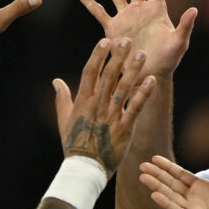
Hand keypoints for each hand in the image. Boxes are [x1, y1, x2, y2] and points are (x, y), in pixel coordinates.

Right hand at [52, 38, 156, 170]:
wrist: (85, 169)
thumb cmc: (74, 145)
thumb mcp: (64, 120)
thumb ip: (62, 99)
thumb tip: (56, 81)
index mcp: (83, 102)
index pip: (90, 73)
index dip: (97, 56)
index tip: (104, 41)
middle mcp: (97, 106)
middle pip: (108, 76)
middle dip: (118, 57)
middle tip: (127, 40)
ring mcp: (111, 116)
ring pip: (123, 88)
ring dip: (133, 70)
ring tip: (142, 54)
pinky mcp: (124, 128)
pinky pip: (135, 107)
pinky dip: (144, 93)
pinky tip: (152, 80)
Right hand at [75, 0, 195, 76]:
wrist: (149, 74)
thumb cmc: (168, 60)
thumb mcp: (179, 42)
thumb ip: (185, 25)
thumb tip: (194, 9)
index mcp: (157, 9)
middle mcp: (140, 9)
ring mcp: (126, 17)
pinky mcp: (113, 28)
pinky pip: (99, 12)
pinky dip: (89, 2)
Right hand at [140, 141, 208, 208]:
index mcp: (203, 187)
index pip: (180, 175)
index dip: (167, 167)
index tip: (154, 158)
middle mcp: (194, 199)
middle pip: (171, 184)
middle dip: (157, 175)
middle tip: (142, 166)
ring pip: (171, 197)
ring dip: (157, 187)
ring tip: (143, 178)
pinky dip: (167, 204)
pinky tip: (155, 195)